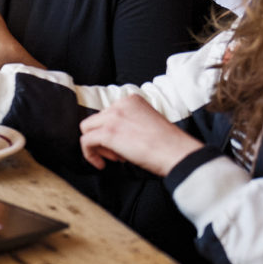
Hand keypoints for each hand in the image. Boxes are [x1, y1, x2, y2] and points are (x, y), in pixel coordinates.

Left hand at [79, 95, 200, 175]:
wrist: (177, 153)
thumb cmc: (167, 144)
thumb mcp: (146, 123)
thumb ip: (128, 122)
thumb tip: (112, 136)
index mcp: (131, 100)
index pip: (107, 113)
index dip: (111, 131)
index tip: (121, 144)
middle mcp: (120, 104)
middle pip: (96, 120)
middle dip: (103, 139)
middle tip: (118, 153)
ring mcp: (113, 117)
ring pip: (87, 129)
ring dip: (97, 146)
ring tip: (115, 157)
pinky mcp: (108, 132)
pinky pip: (85, 142)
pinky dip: (89, 155)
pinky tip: (101, 163)